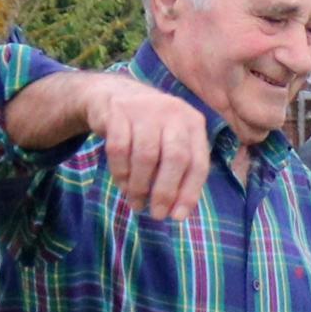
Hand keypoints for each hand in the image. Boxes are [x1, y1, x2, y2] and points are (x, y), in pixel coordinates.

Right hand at [86, 75, 212, 218]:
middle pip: (175, 158)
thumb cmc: (149, 128)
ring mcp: (145, 108)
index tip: (177, 217)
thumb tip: (179, 211)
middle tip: (157, 215)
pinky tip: (123, 185)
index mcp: (193, 123)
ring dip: (140, 186)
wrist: (113, 94)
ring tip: (136, 204)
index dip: (190, 193)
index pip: (198, 163)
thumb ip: (180, 168)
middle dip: (166, 192)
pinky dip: (121, 172)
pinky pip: (119, 149)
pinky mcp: (118, 110)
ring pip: (146, 156)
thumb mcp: (172, 139)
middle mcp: (173, 112)